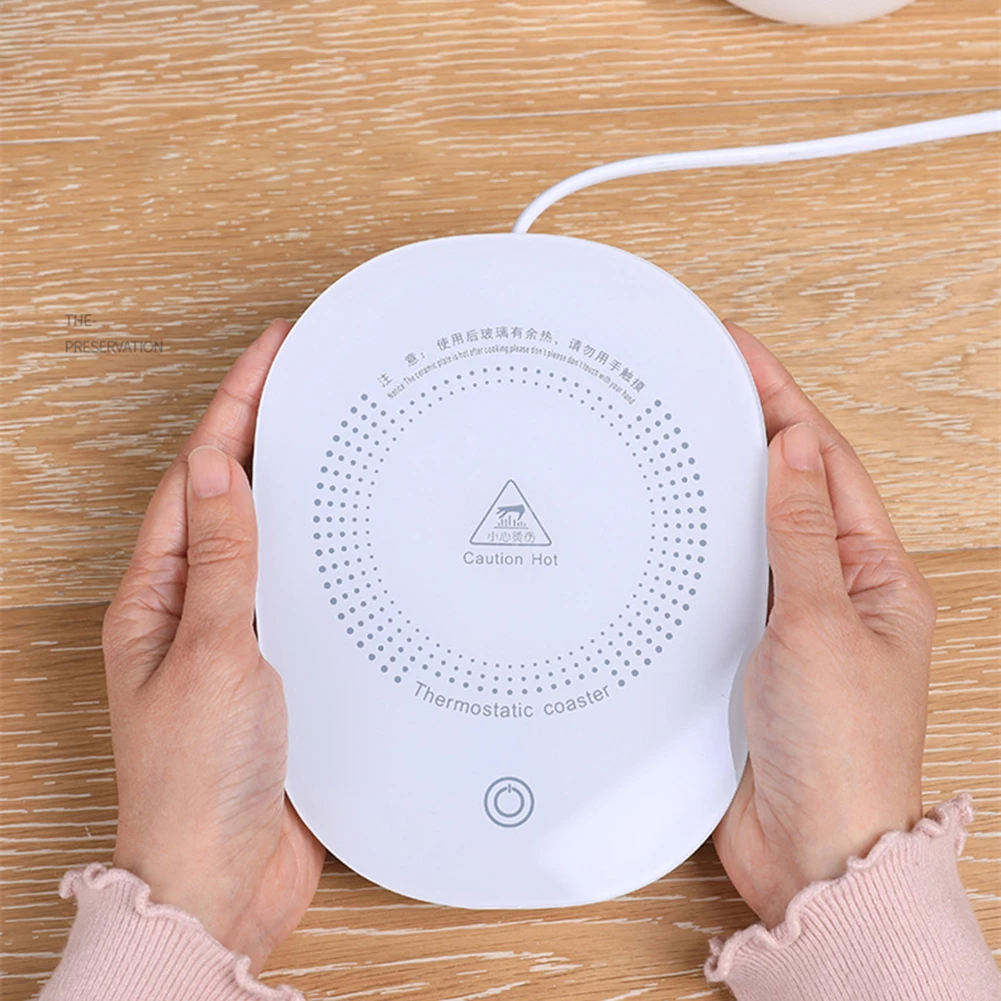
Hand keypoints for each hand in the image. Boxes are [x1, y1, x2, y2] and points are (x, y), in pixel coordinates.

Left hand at [103, 319, 324, 971]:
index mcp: (156, 598)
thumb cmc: (198, 784)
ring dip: (282, 482)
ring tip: (316, 431)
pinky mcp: (271, 670)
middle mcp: (189, 611)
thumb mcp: (213, 652)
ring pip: (258, 538)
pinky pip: (289, 588)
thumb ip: (222, 561)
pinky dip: (310, 549)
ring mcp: (232, 638)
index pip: (199, 475)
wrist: (224, 882)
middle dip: (256, 428)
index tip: (272, 351)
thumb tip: (219, 471)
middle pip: (224, 496)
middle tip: (298, 376)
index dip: (236, 404)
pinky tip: (336, 536)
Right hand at [713, 322, 935, 928]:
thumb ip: (803, 534)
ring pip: (754, 531)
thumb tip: (796, 450)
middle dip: (755, 427)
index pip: (826, 463)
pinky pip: (724, 579)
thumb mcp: (822, 623)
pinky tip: (678, 526)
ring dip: (727, 483)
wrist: (810, 849)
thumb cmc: (842, 753)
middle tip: (710, 377)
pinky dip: (702, 546)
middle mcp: (835, 591)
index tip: (742, 354)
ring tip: (691, 430)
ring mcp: (790, 619)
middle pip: (792, 487)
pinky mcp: (747, 650)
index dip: (783, 400)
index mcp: (875, 575)